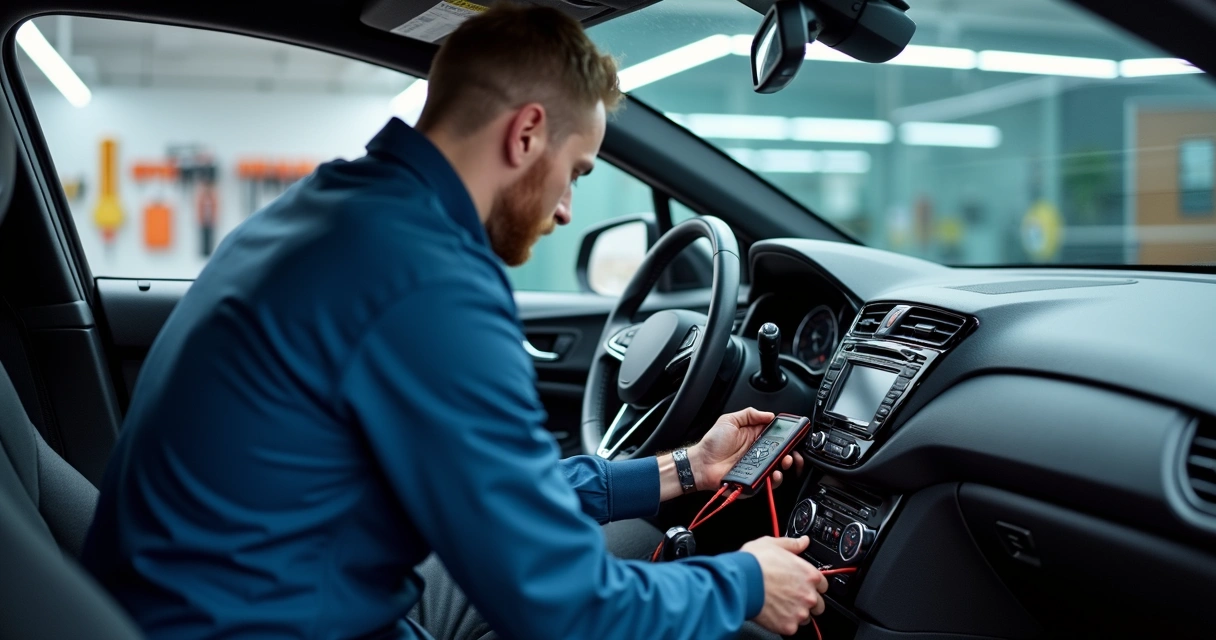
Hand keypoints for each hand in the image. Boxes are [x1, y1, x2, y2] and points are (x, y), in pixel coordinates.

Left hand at [688, 408, 804, 491]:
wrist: (701, 463)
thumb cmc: (712, 443)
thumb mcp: (729, 420)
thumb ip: (749, 414)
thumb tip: (769, 414)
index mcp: (755, 437)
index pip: (777, 436)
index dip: (787, 436)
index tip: (794, 435)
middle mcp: (759, 453)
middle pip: (782, 453)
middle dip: (792, 452)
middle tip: (792, 451)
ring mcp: (757, 467)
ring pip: (779, 468)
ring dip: (786, 465)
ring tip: (785, 461)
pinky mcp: (754, 480)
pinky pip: (769, 482)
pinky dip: (775, 480)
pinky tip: (774, 473)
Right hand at [742, 536, 827, 635]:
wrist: (739, 582)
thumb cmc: (754, 563)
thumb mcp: (773, 543)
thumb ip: (792, 544)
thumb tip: (803, 541)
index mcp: (809, 575)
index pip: (823, 585)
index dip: (812, 585)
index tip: (803, 585)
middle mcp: (809, 595)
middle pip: (818, 604)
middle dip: (807, 601)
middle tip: (790, 596)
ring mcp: (799, 612)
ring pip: (805, 618)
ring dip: (796, 613)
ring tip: (780, 605)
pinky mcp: (788, 626)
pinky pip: (791, 627)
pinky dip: (784, 622)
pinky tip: (773, 612)